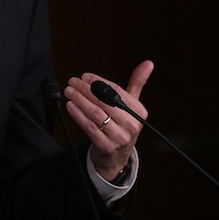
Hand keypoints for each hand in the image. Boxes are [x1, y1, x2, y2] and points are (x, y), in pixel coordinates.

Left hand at [64, 60, 153, 181]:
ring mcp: (119, 137)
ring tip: (69, 91)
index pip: (117, 91)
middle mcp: (131, 125)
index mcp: (138, 112)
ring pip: (95, 113)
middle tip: (73, 82)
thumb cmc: (122, 125)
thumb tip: (149, 63)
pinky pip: (89, 127)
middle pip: (104, 102)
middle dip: (86, 89)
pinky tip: (70, 106)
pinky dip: (78, 115)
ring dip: (79, 100)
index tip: (85, 76)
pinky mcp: (105, 146)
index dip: (99, 82)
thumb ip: (137, 84)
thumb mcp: (131, 106)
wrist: (116, 156)